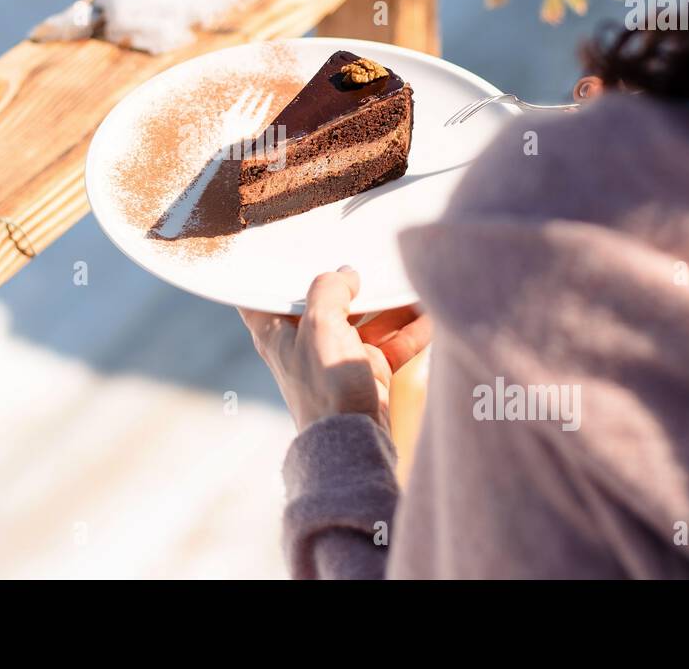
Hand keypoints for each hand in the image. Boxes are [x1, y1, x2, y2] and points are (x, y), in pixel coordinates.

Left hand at [238, 267, 430, 432]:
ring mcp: (337, 358)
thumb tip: (345, 275)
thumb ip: (328, 290)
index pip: (258, 296)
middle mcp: (304, 343)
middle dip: (344, 280)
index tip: (278, 246)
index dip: (265, 272)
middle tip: (361, 249)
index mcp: (276, 333)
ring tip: (406, 276)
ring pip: (362, 319)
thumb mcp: (319, 325)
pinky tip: (430, 310)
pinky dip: (409, 328)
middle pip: (321, 301)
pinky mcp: (367, 372)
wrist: (354, 442)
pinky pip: (391, 342)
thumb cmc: (325, 386)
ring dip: (386, 302)